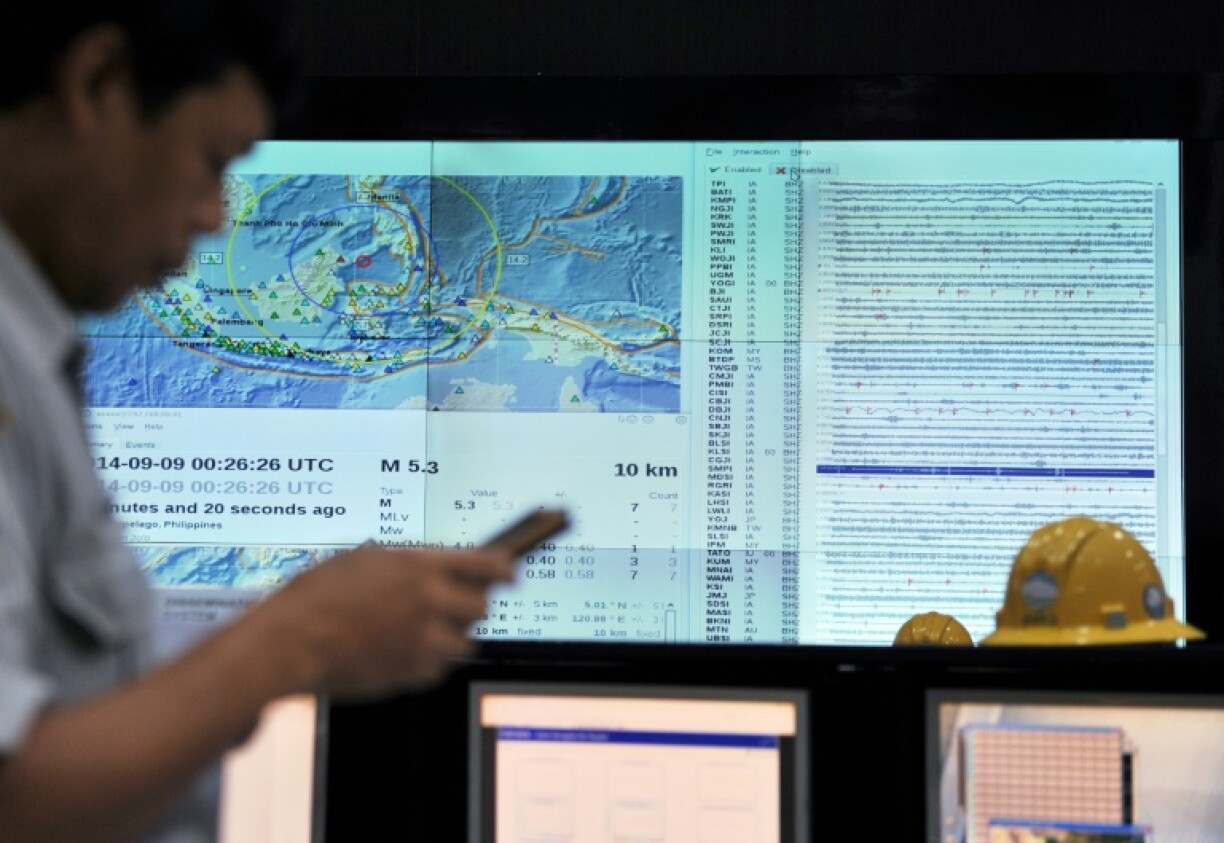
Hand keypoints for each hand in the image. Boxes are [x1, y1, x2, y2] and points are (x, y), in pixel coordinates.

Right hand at [258, 544, 516, 699]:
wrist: (289, 642)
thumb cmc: (315, 596)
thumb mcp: (365, 560)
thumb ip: (408, 564)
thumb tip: (436, 568)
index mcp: (419, 567)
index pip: (486, 564)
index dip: (505, 568)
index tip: (510, 573)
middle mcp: (429, 603)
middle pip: (481, 608)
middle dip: (471, 606)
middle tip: (452, 605)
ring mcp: (423, 641)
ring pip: (463, 642)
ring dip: (450, 636)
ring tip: (419, 630)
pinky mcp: (411, 674)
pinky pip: (437, 668)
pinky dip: (427, 661)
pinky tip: (399, 650)